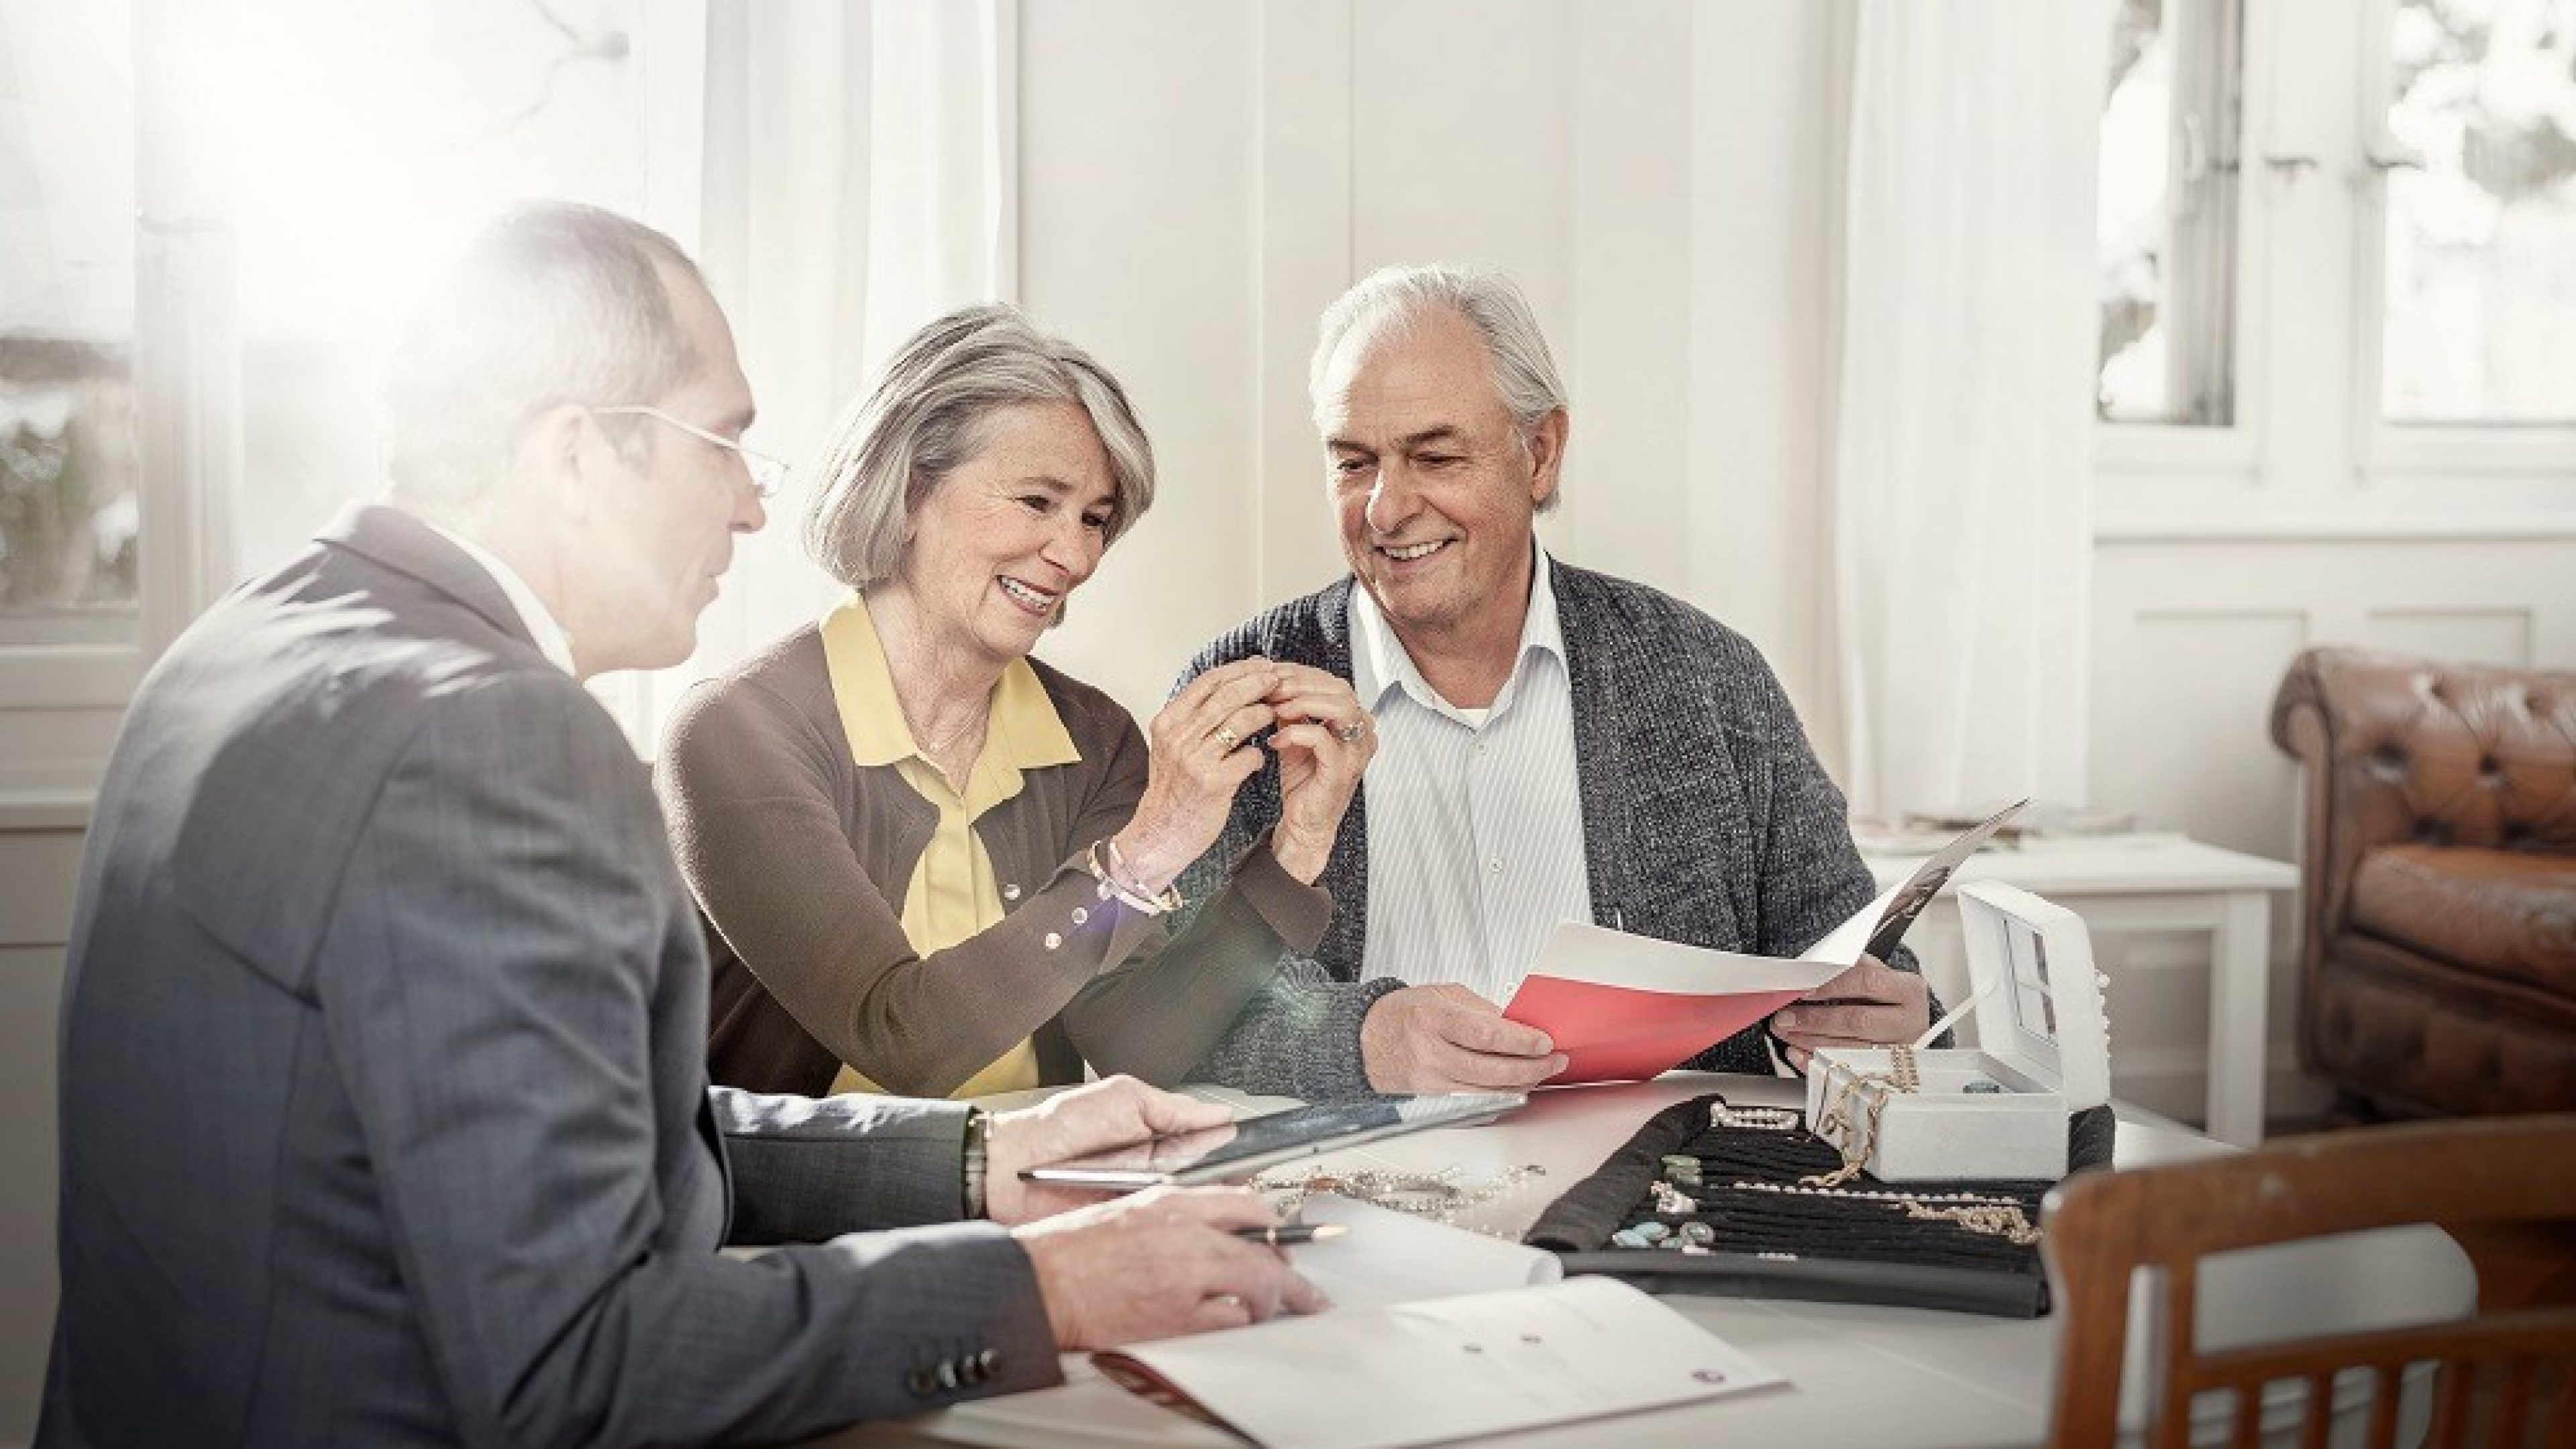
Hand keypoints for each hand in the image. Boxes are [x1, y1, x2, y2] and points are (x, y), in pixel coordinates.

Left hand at [982, 1075, 1237, 1224]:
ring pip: (1186, 1203)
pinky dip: (1167, 1217)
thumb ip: (1171, 1106)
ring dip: (1198, 1196)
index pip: (1208, 1142)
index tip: (1254, 1147)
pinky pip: (1156, 1223)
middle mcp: (1154, 1169)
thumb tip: (1219, 1112)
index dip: (1233, 1146)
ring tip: (1209, 1186)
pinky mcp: (1125, 1224)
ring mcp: (1141, 1198)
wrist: (1011, 1168)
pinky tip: (1175, 1207)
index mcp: (1157, 1135)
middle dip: (1224, 1175)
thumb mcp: (1121, 1097)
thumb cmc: (1058, 1127)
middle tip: (1241, 1171)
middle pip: (1205, 1177)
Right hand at [1014, 1186, 1329, 1348]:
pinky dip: (1237, 1324)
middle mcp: (1185, 1233)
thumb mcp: (1133, 1208)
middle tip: (1307, 1294)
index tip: (1290, 1241)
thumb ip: (1180, 1213)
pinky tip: (1229, 1323)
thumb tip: (1223, 1229)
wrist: (1040, 1282)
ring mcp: (1184, 1276)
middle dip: (1293, 1276)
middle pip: (1266, 1248)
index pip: (1247, 1203)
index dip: (1277, 1226)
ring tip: (1264, 1311)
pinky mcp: (1175, 1317)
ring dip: (1267, 1303)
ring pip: (1257, 1286)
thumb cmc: (1074, 1248)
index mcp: (1173, 1201)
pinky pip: (1231, 1321)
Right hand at [1114, 657, 1284, 889]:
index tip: (1262, 665)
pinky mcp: (1214, 782)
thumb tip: (1229, 683)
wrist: (1160, 833)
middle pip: (1228, 695)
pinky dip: (1260, 754)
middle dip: (1259, 683)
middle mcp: (1179, 737)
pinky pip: (1250, 756)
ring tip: (1275, 713)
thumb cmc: (1172, 789)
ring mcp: (1195, 759)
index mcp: (1168, 722)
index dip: (1240, 669)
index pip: (1208, 681)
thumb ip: (1193, 717)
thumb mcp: (1171, 745)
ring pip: (1242, 721)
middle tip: (1279, 680)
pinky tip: (1259, 758)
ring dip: (1264, 713)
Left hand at [1263, 663, 1373, 882]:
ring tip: (1276, 708)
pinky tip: (1277, 740)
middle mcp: (1362, 733)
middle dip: (1300, 683)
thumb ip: (1289, 708)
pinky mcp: (1342, 770)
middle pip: (1339, 688)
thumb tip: (1270, 678)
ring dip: (1303, 702)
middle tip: (1270, 689)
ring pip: (1340, 707)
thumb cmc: (1303, 781)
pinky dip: (1296, 732)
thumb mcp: (1294, 735)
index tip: (1271, 674)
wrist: (1304, 823)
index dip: (1300, 673)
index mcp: (1354, 721)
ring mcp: (1356, 752)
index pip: (1332, 681)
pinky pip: (1323, 739)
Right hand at [1358, 983, 1567, 1093]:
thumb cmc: (1403, 1013)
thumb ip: (1482, 1010)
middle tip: (1555, 1060)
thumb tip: (1519, 1024)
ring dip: (1523, 1083)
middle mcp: (1431, 1053)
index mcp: (1433, 1019)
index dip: (1521, 1041)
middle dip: (1531, 1067)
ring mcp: (1433, 1080)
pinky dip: (1503, 1092)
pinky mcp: (1437, 1096)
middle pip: (1492, 1069)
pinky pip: (1478, 1098)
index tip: (1545, 1041)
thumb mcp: (1442, 995)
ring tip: (1543, 1071)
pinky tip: (1519, 1083)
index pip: (1486, 1035)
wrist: (1365, 1041)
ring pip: (1489, 1090)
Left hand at [1768, 954, 1930, 1073]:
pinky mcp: (1885, 1074)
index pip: (1867, 982)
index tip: (1802, 988)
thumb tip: (1812, 966)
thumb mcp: (1876, 974)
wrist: (1908, 1023)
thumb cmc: (1887, 997)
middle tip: (1785, 1017)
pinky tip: (1797, 1054)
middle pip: (1858, 1021)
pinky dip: (1817, 1063)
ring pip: (1850, 1050)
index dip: (1831, 985)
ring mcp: (1899, 1051)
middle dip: (1815, 1019)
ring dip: (1810, 1042)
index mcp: (1907, 989)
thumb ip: (1849, 968)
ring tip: (1785, 1033)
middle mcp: (1908, 1022)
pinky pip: (1845, 1071)